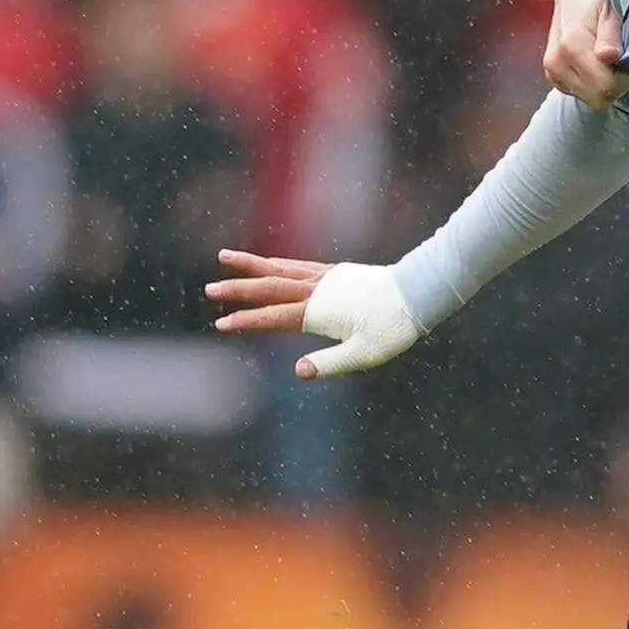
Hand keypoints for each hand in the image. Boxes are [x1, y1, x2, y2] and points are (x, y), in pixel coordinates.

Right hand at [206, 251, 424, 377]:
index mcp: (319, 312)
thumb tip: (298, 371)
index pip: (273, 317)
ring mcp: (327, 278)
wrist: (419, 293)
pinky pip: (299, 265)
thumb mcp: (364, 354)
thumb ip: (330, 363)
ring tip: (225, 257)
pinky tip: (270, 263)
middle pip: (269, 287)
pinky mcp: (338, 272)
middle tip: (208, 288)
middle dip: (237, 289)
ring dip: (251, 264)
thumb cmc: (394, 328)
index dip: (246, 321)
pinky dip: (278, 263)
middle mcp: (318, 291)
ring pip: (280, 268)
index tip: (221, 324)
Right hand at [542, 0, 628, 110]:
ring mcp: (552, 72)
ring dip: (604, 85)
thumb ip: (610, 34)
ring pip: (589, 99)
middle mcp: (557, 63)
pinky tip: (596, 65)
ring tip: (609, 61)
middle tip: (622, 62)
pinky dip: (592, 84)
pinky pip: (579, 94)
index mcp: (571, 47)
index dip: (625, 80)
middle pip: (597, 99)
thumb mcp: (610, 9)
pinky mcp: (552, 76)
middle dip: (616, 85)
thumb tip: (608, 56)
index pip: (605, 87)